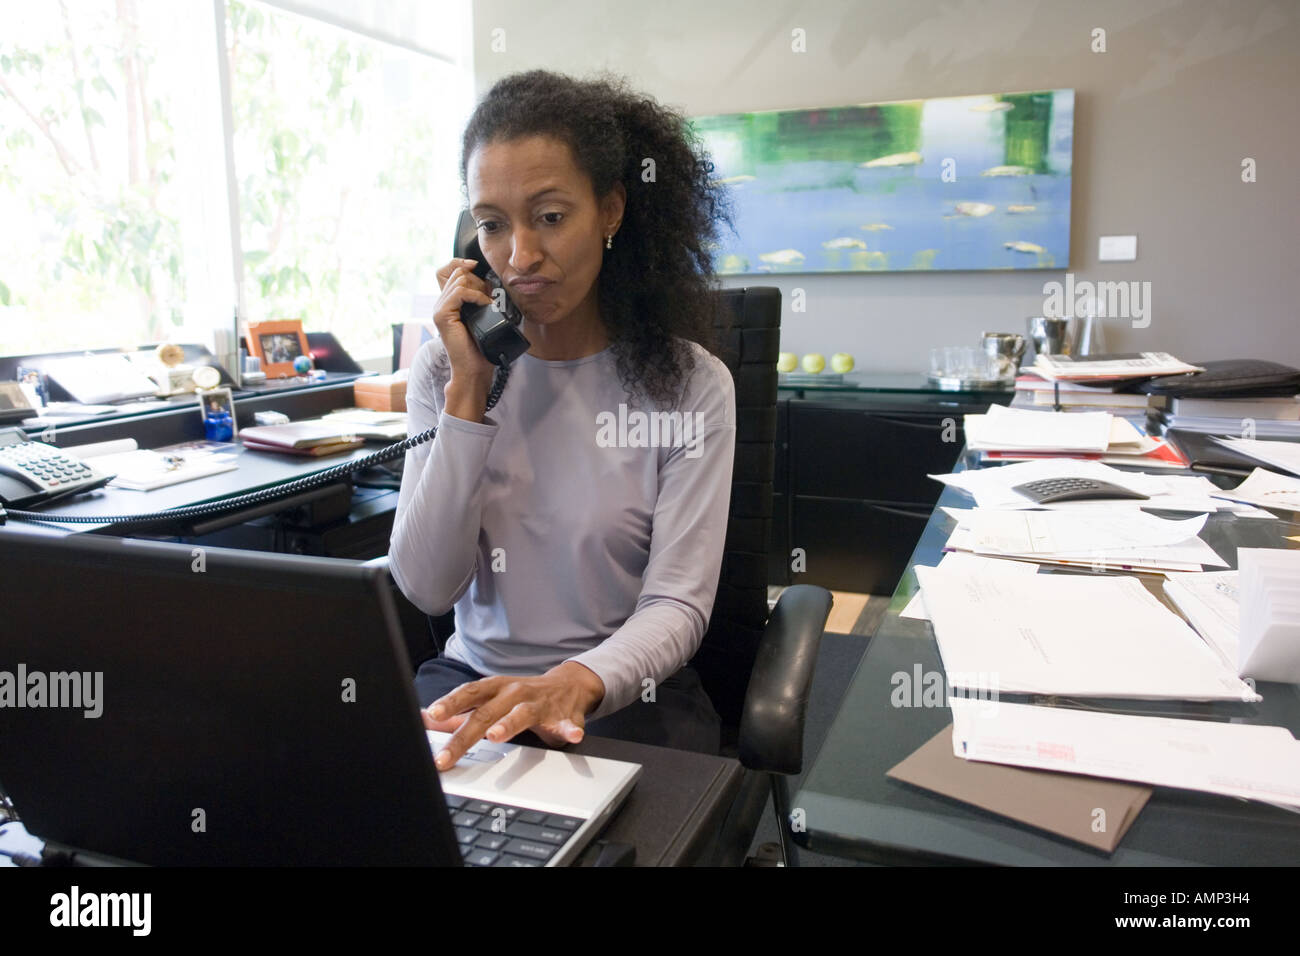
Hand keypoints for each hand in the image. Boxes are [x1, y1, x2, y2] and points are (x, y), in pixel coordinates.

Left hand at [421, 662, 605, 770]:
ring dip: (508, 724)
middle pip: (486, 713)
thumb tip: (424, 719)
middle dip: (464, 736)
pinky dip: (569, 730)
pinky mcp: (564, 717)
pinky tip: (571, 735)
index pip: (468, 694)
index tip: (431, 716)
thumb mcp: (490, 700)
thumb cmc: (521, 697)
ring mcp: (539, 704)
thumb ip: (459, 712)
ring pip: (522, 714)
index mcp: (495, 689)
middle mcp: (515, 694)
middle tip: (447, 756)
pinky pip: (567, 724)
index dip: (449, 704)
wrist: (568, 686)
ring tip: (496, 735)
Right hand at [432, 257, 496, 419]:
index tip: (476, 266)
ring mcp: (439, 309)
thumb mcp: (483, 316)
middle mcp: (441, 303)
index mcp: (448, 302)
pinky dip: (476, 295)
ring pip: (459, 279)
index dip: (460, 263)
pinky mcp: (442, 316)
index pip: (447, 270)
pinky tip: (485, 306)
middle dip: (477, 280)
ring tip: (487, 304)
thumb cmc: (481, 347)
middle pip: (457, 272)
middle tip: (489, 298)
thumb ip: (480, 298)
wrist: (474, 369)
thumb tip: (489, 282)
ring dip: (479, 288)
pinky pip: (460, 292)